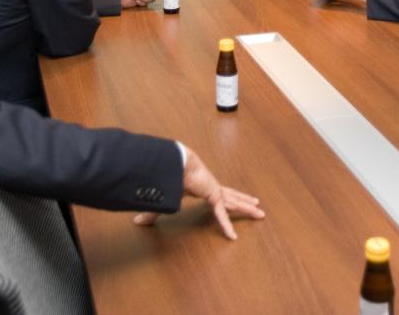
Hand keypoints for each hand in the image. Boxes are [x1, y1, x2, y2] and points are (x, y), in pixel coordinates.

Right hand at [134, 147, 264, 239]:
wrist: (173, 162)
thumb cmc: (168, 175)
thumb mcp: (163, 198)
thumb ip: (153, 212)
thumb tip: (137, 222)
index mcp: (202, 185)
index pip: (218, 194)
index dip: (226, 198)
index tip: (234, 199)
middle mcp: (212, 187)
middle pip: (232, 196)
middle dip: (244, 201)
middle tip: (256, 204)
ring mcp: (215, 191)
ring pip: (235, 203)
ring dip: (247, 208)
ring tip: (260, 213)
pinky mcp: (213, 195)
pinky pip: (220, 215)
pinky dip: (225, 226)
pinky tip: (232, 237)